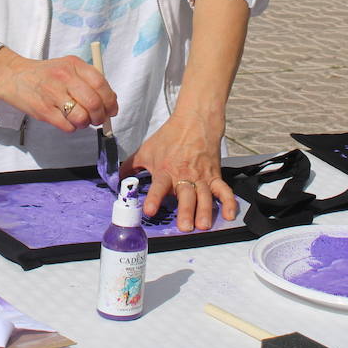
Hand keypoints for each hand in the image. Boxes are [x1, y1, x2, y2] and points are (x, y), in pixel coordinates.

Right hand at [0, 52, 117, 132]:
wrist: (14, 76)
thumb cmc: (46, 75)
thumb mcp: (67, 67)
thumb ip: (88, 80)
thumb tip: (110, 103)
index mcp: (74, 65)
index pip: (101, 84)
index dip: (110, 100)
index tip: (112, 109)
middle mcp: (64, 77)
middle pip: (94, 103)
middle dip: (100, 116)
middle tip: (98, 119)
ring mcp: (53, 94)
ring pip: (82, 118)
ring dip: (85, 123)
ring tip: (80, 119)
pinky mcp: (43, 111)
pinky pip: (68, 127)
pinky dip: (72, 127)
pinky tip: (66, 120)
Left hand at [122, 112, 236, 231]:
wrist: (194, 121)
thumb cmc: (170, 137)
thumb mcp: (146, 150)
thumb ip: (131, 167)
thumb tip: (118, 179)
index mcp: (165, 170)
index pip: (158, 187)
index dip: (154, 199)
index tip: (149, 211)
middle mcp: (184, 175)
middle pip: (186, 195)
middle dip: (186, 212)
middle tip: (186, 226)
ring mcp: (201, 177)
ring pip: (205, 196)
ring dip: (205, 211)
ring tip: (203, 225)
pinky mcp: (215, 176)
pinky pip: (224, 190)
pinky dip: (228, 202)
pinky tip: (230, 215)